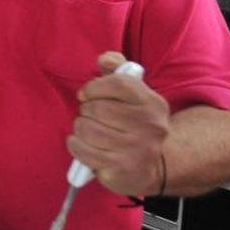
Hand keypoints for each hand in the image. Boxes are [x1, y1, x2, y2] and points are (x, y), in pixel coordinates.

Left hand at [67, 51, 169, 195]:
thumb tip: (105, 59)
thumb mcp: (132, 94)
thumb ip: (117, 69)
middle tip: (92, 117)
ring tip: (89, 132)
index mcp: (153, 103)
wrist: (150, 166)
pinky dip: (76, 145)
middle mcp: (151, 126)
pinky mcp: (122, 170)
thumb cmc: (132, 123)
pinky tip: (84, 145)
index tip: (87, 95)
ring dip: (80, 129)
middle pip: (97, 108)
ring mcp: (138, 150)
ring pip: (87, 129)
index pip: (118, 83)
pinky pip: (83, 150)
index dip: (94, 87)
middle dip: (86, 111)